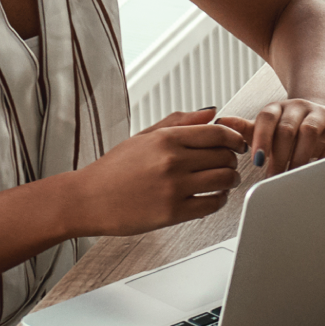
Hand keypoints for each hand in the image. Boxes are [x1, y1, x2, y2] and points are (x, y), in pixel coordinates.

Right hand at [68, 108, 245, 236]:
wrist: (87, 200)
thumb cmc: (112, 169)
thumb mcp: (143, 136)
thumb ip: (179, 122)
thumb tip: (211, 112)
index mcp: (165, 139)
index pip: (217, 134)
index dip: (234, 139)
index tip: (238, 144)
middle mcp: (172, 161)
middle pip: (224, 157)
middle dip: (232, 160)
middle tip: (229, 164)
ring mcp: (173, 188)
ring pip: (224, 180)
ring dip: (231, 180)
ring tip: (226, 181)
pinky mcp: (173, 213)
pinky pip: (212, 204)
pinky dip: (220, 200)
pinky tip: (214, 197)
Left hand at [237, 97, 324, 174]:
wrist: (324, 115)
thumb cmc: (290, 128)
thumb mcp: (266, 128)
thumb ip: (245, 129)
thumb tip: (220, 122)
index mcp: (278, 108)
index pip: (266, 118)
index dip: (261, 139)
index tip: (258, 162)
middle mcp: (300, 107)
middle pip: (287, 128)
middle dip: (280, 156)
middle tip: (274, 178)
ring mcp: (322, 114)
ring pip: (310, 132)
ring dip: (300, 157)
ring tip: (293, 176)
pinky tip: (318, 170)